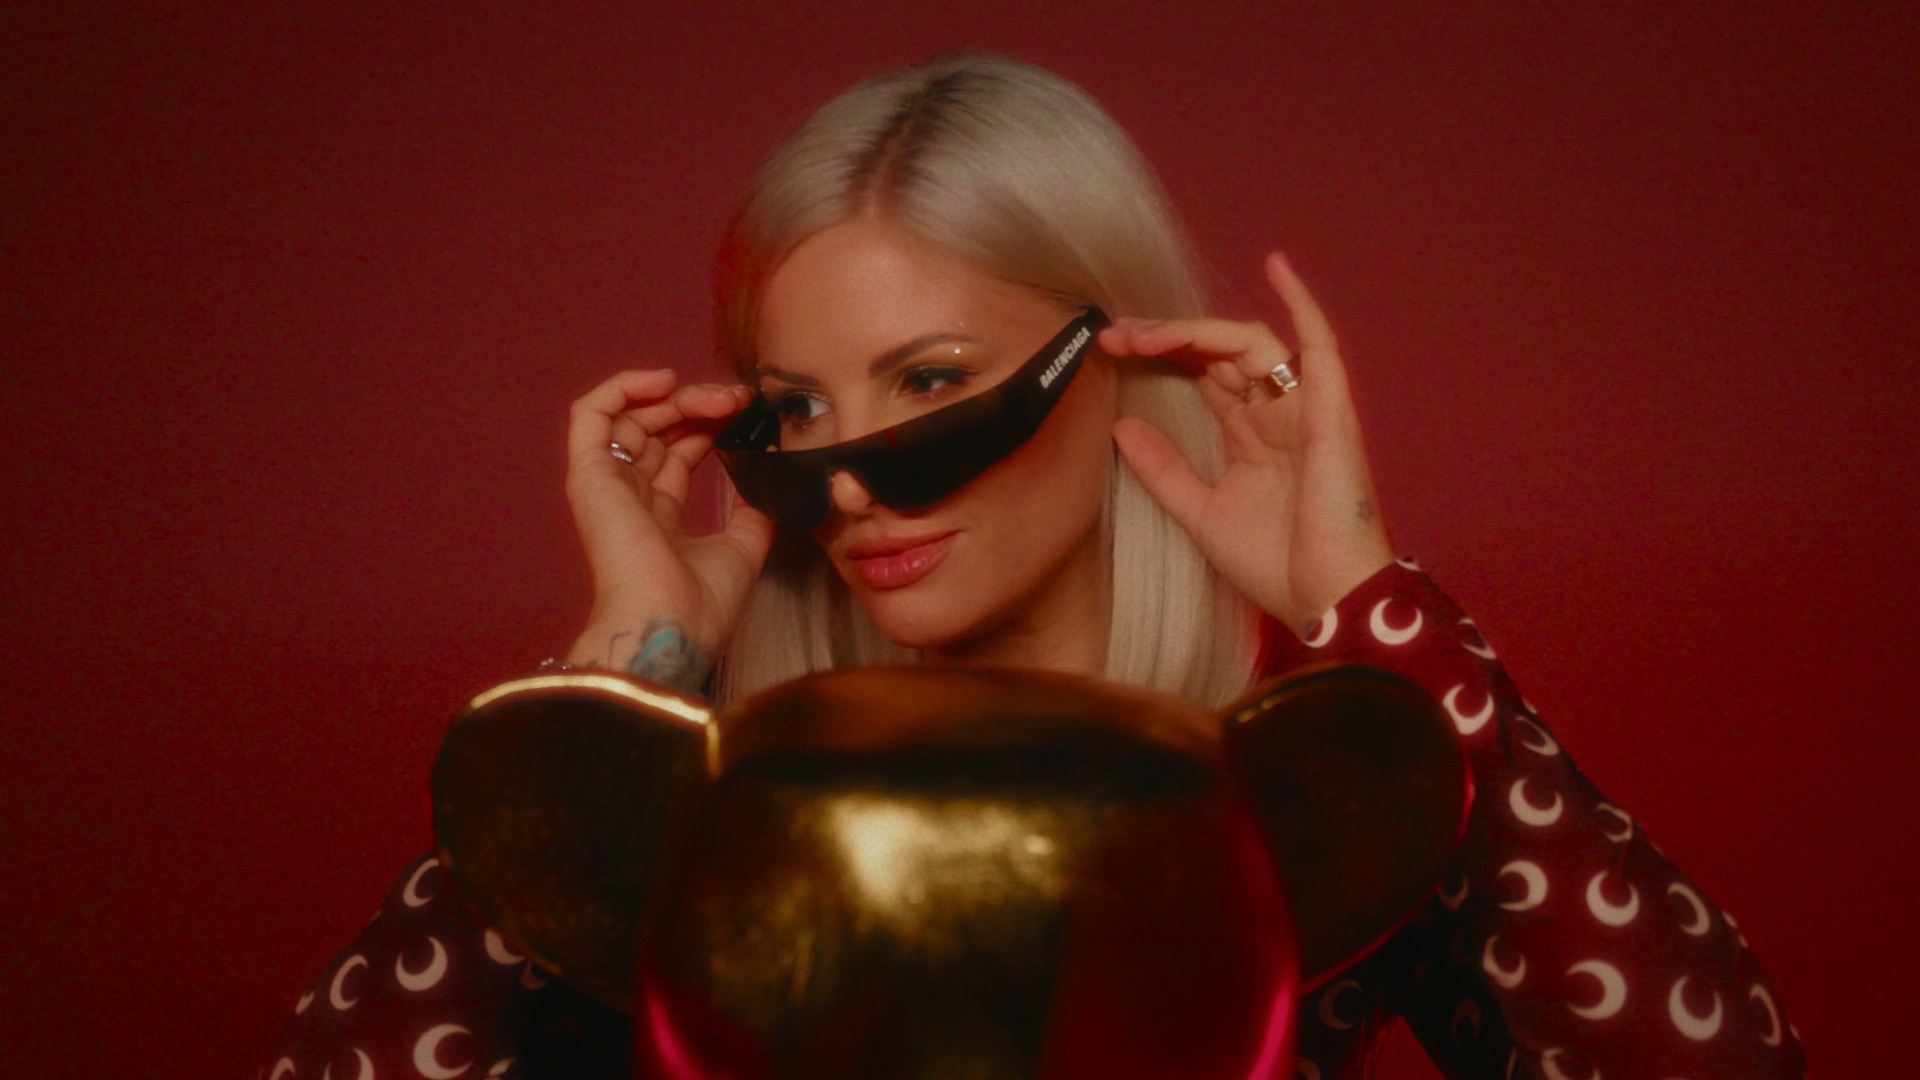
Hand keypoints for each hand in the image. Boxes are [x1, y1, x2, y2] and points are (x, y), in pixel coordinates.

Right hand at [563, 369, 774, 674]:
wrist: (670, 625)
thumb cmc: (701, 603)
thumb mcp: (743, 547)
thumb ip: (752, 510)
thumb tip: (768, 475)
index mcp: (658, 517)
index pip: (678, 454)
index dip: (711, 427)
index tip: (748, 415)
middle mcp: (628, 497)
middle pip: (657, 431)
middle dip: (699, 407)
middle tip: (739, 401)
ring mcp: (606, 484)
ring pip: (630, 417)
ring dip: (676, 398)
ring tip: (718, 399)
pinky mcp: (589, 474)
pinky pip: (590, 414)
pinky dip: (622, 388)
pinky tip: (664, 382)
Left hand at [1099, 254, 1393, 633]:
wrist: (1324, 600)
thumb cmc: (1275, 565)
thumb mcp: (1200, 513)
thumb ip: (1163, 471)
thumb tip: (1121, 427)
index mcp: (1251, 436)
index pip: (1203, 374)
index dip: (1161, 355)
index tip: (1110, 350)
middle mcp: (1277, 413)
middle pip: (1218, 353)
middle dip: (1165, 339)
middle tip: (1115, 334)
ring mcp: (1304, 409)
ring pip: (1248, 345)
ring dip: (1194, 331)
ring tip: (1144, 332)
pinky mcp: (1329, 411)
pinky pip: (1319, 346)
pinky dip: (1301, 304)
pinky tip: (1276, 266)